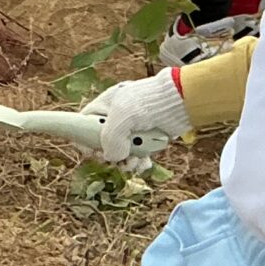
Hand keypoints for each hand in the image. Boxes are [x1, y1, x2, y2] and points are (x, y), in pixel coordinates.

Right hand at [77, 71, 191, 171]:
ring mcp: (133, 129)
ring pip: (120, 153)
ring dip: (126, 162)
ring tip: (134, 162)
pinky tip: (144, 162)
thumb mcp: (121, 117)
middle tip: (116, 159)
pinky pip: (137, 156)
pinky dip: (139, 163)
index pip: (84, 123)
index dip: (84, 140)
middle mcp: (117, 118)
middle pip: (102, 143)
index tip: (92, 152)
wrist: (180, 102)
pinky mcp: (147, 139)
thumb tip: (111, 157)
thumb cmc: (148, 103)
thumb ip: (110, 138)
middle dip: (109, 155)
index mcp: (105, 105)